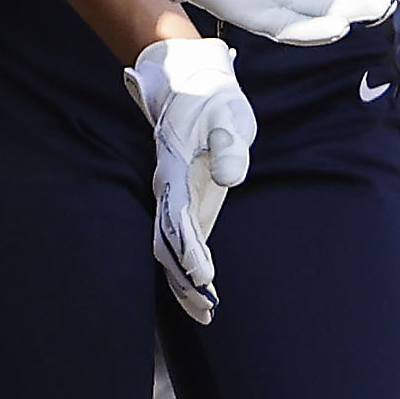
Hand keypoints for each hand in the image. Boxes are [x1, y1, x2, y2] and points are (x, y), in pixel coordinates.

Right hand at [130, 39, 253, 324]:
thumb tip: (231, 178)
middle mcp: (168, 189)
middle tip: (206, 314)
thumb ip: (228, 143)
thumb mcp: (227, 114)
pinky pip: (180, 239)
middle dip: (184, 280)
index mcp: (173, 170)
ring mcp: (175, 197)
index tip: (203, 275)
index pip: (178, 217)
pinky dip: (188, 267)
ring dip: (184, 281)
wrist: (190, 84)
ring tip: (204, 315)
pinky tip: (202, 291)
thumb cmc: (213, 100)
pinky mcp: (186, 200)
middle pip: (168, 243)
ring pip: (170, 246)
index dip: (189, 248)